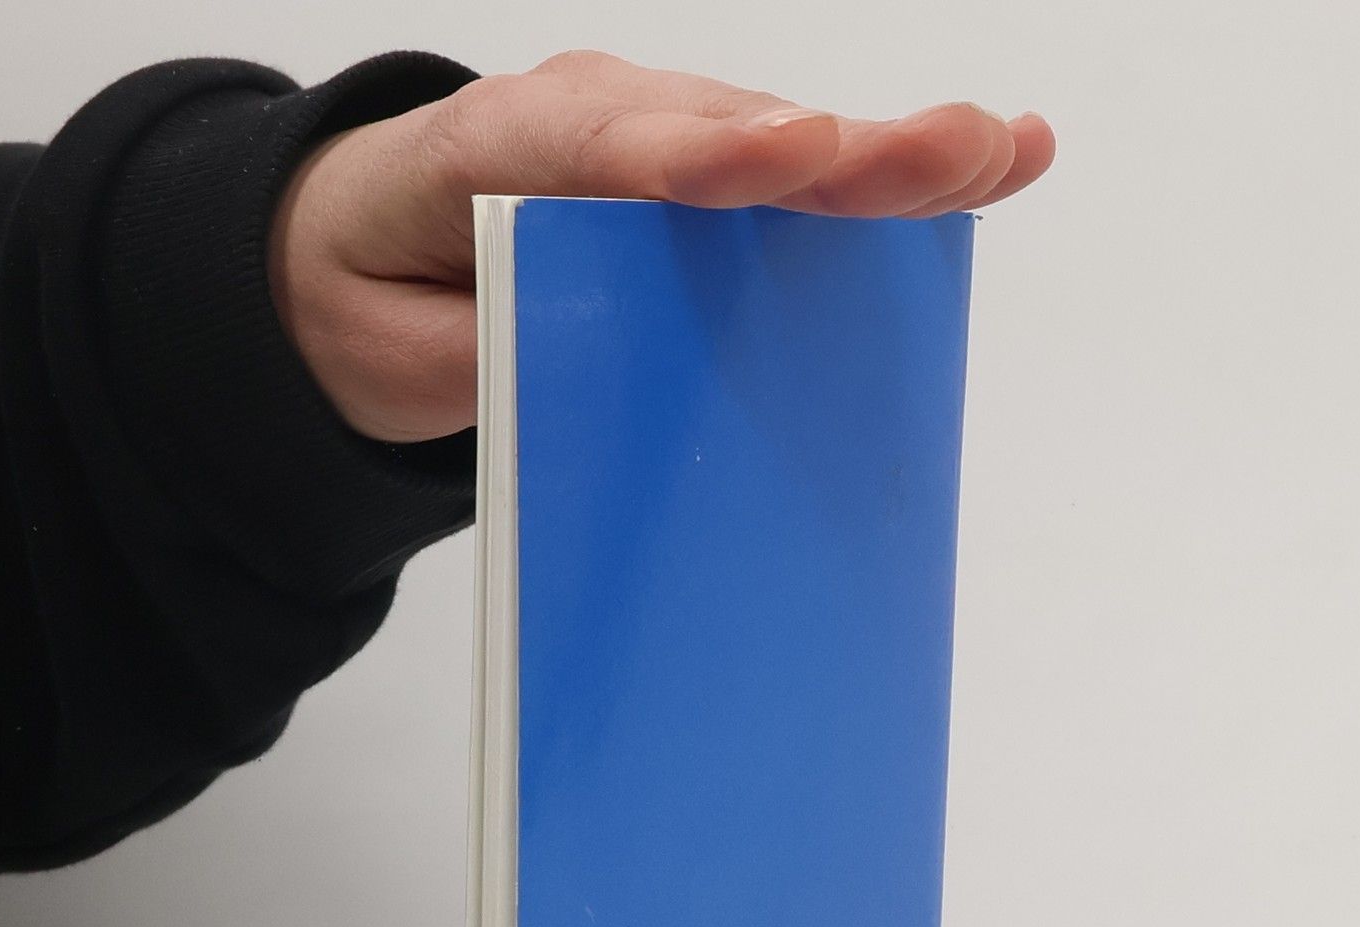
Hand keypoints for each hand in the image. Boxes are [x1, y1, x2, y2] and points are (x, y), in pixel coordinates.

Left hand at [269, 51, 1054, 442]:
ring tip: (1005, 156)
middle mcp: (595, 121)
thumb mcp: (399, 350)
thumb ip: (491, 352)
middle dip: (846, 153)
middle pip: (730, 134)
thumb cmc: (376, 295)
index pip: (613, 149)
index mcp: (501, 149)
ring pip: (778, 149)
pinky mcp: (696, 175)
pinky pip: (789, 181)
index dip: (711, 155)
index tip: (798, 155)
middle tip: (956, 152)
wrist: (354, 254)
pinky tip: (981, 170)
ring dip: (892, 159)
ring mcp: (655, 141)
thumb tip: (602, 371)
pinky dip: (879, 182)